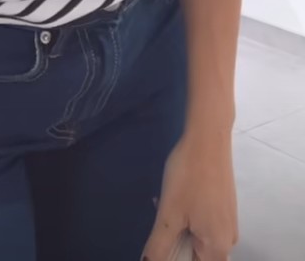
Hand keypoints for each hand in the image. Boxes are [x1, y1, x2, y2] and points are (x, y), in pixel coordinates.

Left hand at [141, 129, 238, 259]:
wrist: (208, 138)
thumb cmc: (189, 177)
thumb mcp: (169, 215)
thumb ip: (158, 247)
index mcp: (218, 249)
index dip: (174, 258)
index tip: (162, 241)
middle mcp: (228, 241)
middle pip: (196, 255)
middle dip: (174, 243)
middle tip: (160, 220)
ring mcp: (228, 223)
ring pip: (198, 238)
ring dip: (178, 229)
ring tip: (163, 206)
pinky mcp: (225, 207)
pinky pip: (204, 224)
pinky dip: (186, 218)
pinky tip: (174, 199)